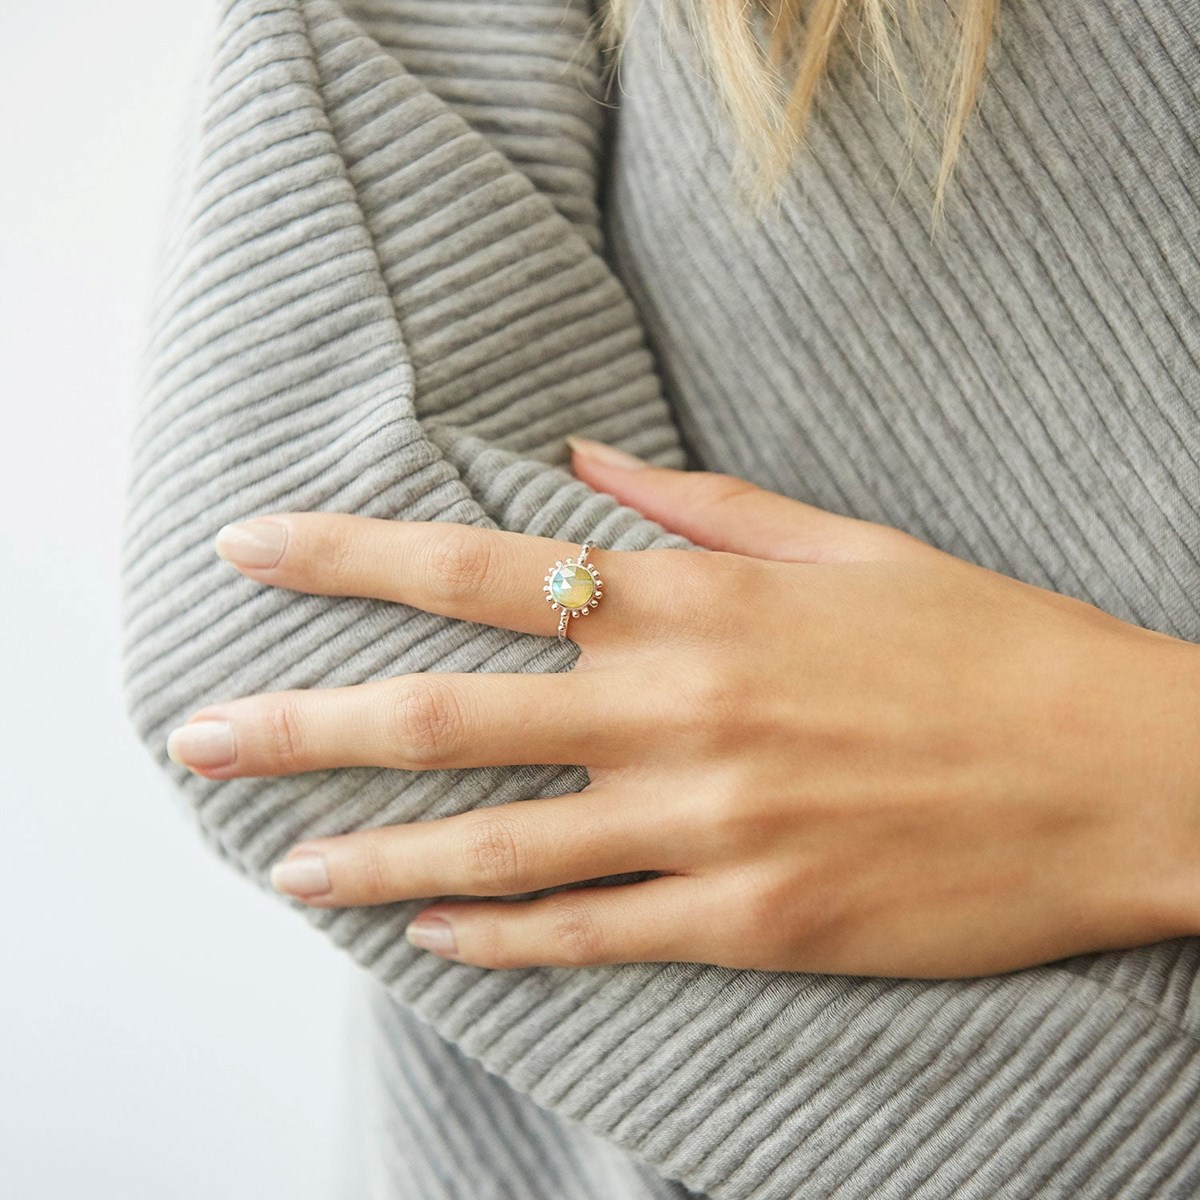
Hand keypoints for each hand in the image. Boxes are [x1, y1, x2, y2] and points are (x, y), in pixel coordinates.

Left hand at [165, 438, 1199, 977]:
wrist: (1125, 772)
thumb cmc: (989, 646)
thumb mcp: (846, 544)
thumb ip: (698, 505)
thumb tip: (582, 461)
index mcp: (698, 605)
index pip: (475, 566)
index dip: (344, 556)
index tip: (246, 551)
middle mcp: (681, 710)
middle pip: (446, 715)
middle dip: (303, 721)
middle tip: (196, 735)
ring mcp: (712, 827)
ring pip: (496, 848)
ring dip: (371, 854)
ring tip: (279, 862)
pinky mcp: (755, 922)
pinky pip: (591, 936)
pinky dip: (497, 938)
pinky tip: (426, 936)